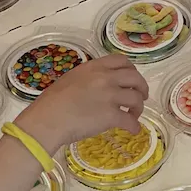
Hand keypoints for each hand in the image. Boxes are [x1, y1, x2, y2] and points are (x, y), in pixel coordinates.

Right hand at [17, 55, 148, 151]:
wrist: (48, 119)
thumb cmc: (52, 102)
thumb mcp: (71, 79)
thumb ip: (89, 78)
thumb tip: (98, 87)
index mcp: (94, 67)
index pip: (121, 61)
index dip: (131, 70)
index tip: (132, 79)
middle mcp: (105, 78)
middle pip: (135, 78)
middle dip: (142, 88)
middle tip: (141, 96)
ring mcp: (110, 96)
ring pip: (136, 99)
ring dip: (138, 108)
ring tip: (134, 115)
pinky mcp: (111, 116)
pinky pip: (131, 121)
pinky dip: (134, 126)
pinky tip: (133, 130)